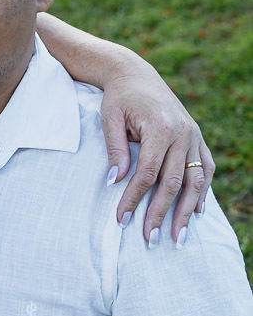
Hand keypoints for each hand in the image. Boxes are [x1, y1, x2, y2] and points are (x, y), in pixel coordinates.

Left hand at [100, 67, 213, 242]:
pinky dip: (203, 191)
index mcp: (160, 127)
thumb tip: (114, 182)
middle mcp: (182, 133)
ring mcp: (194, 137)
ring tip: (178, 237)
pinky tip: (197, 213)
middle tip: (151, 240)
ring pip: (195, 180)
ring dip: (187, 211)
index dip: (134, 199)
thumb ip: (115, 150)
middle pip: (173, 182)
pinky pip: (206, 169)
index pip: (147, 173)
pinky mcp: (198, 139)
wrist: (136, 75)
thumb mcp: (109, 119)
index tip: (122, 220)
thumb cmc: (119, 99)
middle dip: (161, 213)